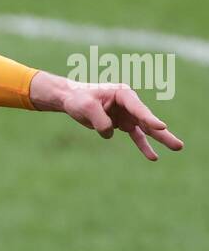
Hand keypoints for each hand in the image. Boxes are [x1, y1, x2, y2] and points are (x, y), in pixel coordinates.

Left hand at [29, 71, 182, 160]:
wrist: (72, 99)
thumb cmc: (79, 98)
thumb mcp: (86, 107)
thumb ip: (100, 119)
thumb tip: (110, 133)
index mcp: (123, 94)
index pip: (138, 108)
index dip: (149, 118)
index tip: (161, 126)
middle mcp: (129, 104)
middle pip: (148, 120)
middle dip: (162, 132)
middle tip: (178, 145)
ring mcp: (127, 115)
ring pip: (146, 129)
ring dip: (160, 140)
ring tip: (177, 147)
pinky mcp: (122, 123)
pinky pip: (136, 136)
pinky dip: (143, 146)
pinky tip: (153, 157)